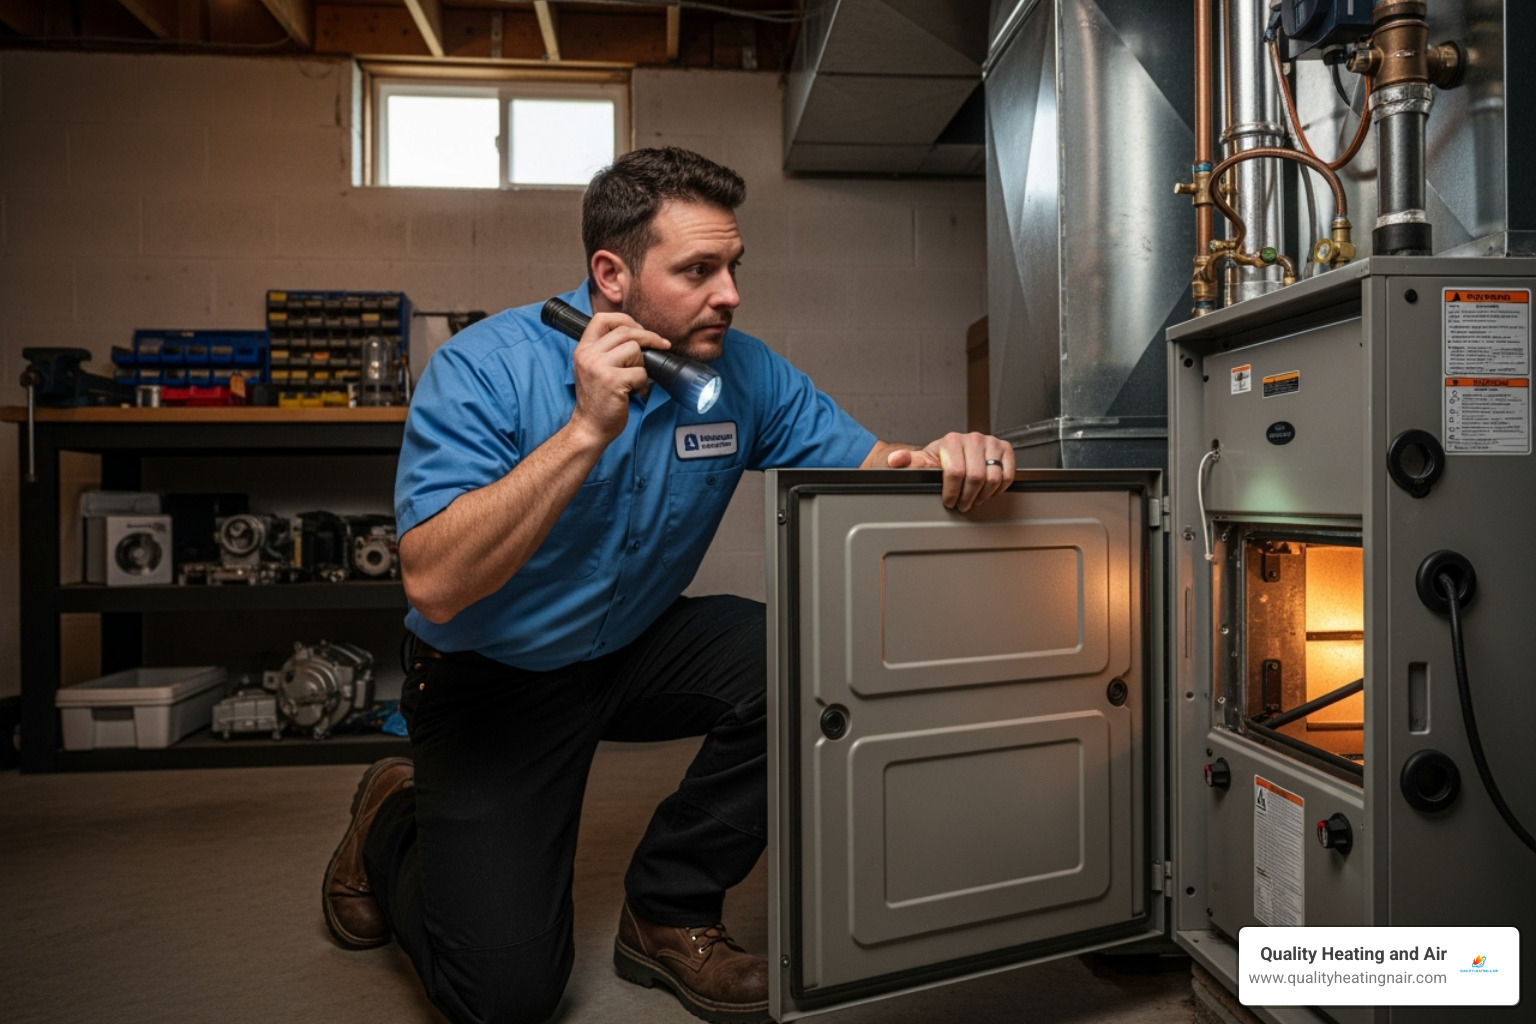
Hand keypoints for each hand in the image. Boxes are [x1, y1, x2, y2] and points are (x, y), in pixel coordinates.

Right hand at [570, 312, 669, 442]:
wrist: (590, 428)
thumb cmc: (597, 400)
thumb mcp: (593, 369)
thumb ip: (607, 350)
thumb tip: (638, 335)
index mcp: (583, 349)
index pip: (602, 318)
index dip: (626, 319)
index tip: (640, 329)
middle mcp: (588, 355)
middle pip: (625, 330)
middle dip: (648, 338)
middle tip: (661, 346)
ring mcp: (598, 367)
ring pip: (634, 349)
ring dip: (643, 365)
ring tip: (636, 380)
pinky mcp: (612, 380)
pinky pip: (641, 372)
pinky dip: (644, 383)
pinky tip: (637, 393)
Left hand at [885, 432, 1014, 511]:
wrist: (951, 451)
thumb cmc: (938, 458)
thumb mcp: (920, 461)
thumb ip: (908, 462)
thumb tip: (896, 460)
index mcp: (951, 441)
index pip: (955, 473)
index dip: (952, 493)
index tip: (949, 501)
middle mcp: (972, 438)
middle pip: (976, 477)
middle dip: (968, 497)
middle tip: (962, 504)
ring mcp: (990, 442)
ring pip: (993, 477)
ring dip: (983, 495)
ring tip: (974, 499)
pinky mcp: (1004, 449)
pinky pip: (1008, 474)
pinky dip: (999, 488)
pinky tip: (988, 491)